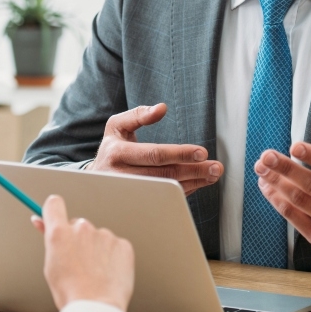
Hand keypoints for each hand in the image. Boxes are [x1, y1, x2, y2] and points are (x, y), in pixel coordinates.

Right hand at [30, 194, 134, 311]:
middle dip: (77, 238)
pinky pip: (114, 246)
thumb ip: (49, 240)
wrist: (96, 306)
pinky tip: (107, 272)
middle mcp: (83, 228)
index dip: (53, 210)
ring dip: (95, 249)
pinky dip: (112, 256)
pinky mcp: (122, 244)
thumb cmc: (72, 292)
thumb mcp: (50, 266)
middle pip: (78, 224)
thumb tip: (42, 223)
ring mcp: (105, 235)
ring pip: (97, 237)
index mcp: (60, 233)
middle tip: (77, 261)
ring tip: (94, 273)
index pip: (54, 204)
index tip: (54, 215)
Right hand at [92, 103, 222, 194]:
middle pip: (165, 174)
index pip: (154, 154)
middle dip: (194, 170)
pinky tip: (199, 182)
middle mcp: (121, 176)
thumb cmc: (111, 148)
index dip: (180, 153)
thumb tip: (161, 108)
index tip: (202, 152)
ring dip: (194, 182)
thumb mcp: (116, 126)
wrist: (95, 180)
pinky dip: (185, 191)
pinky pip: (165, 198)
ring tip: (213, 174)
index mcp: (116, 153)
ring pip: (167, 189)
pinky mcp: (138, 203)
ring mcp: (130, 194)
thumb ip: (138, 114)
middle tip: (215, 167)